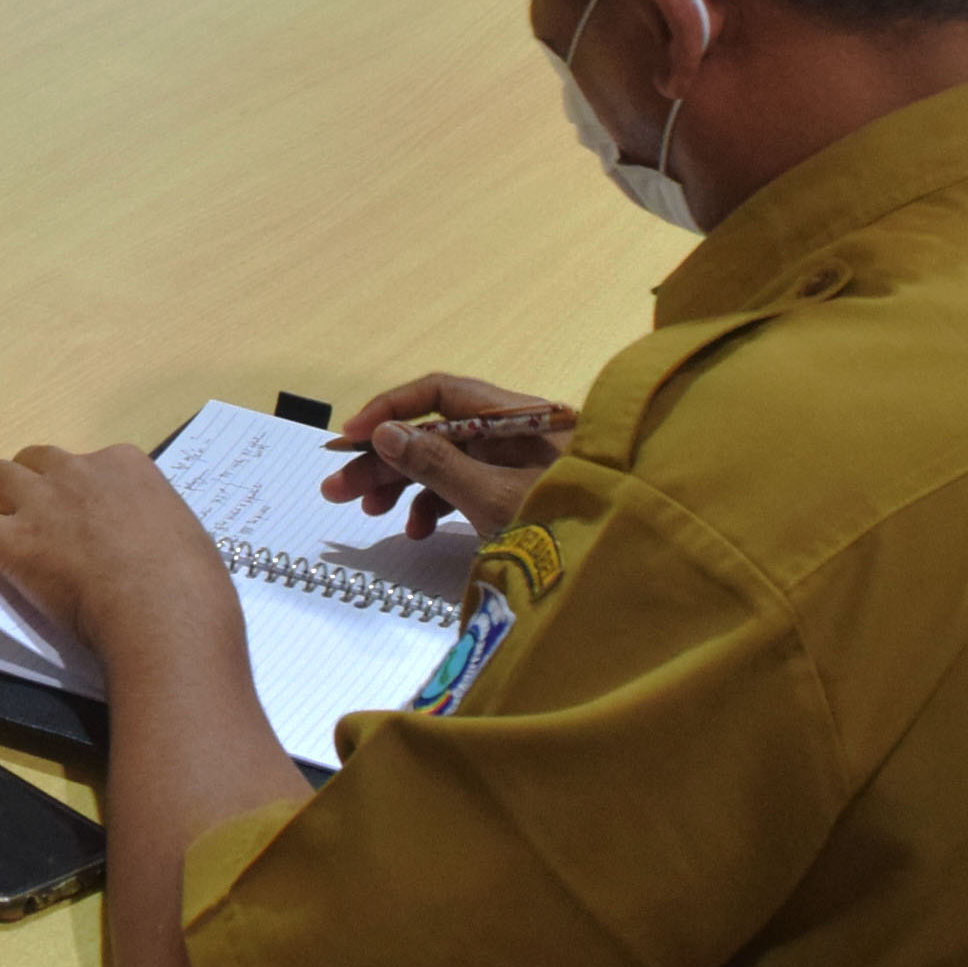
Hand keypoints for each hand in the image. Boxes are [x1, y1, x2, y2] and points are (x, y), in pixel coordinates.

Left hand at [0, 443, 243, 689]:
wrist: (167, 613)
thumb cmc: (191, 589)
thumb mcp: (184, 542)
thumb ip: (155, 532)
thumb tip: (150, 551)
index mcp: (128, 465)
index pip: (91, 466)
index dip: (81, 496)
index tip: (89, 526)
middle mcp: (80, 471)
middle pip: (39, 461)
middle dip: (32, 486)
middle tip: (39, 525)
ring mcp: (42, 502)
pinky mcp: (11, 540)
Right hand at [321, 374, 568, 538]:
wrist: (630, 574)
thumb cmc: (571, 527)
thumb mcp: (496, 499)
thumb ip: (439, 466)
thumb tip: (385, 434)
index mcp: (520, 417)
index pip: (442, 392)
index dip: (391, 409)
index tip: (350, 436)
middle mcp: (517, 434)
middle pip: (436, 430)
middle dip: (385, 457)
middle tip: (337, 488)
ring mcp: (517, 466)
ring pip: (445, 462)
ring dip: (402, 484)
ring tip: (367, 513)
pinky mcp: (516, 495)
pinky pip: (464, 488)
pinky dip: (435, 505)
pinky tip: (417, 531)